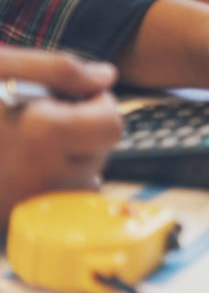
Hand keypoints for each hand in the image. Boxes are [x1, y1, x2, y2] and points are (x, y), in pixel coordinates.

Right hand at [0, 47, 121, 225]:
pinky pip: (51, 207)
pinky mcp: (7, 224)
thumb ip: (58, 68)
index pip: (112, 123)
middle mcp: (40, 176)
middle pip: (101, 154)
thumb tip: (104, 77)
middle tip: (42, 116)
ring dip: (67, 161)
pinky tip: (16, 166)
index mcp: (43, 133)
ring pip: (80, 183)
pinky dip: (46, 187)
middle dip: (83, 132)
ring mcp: (23, 205)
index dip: (98, 105)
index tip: (74, 97)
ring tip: (26, 142)